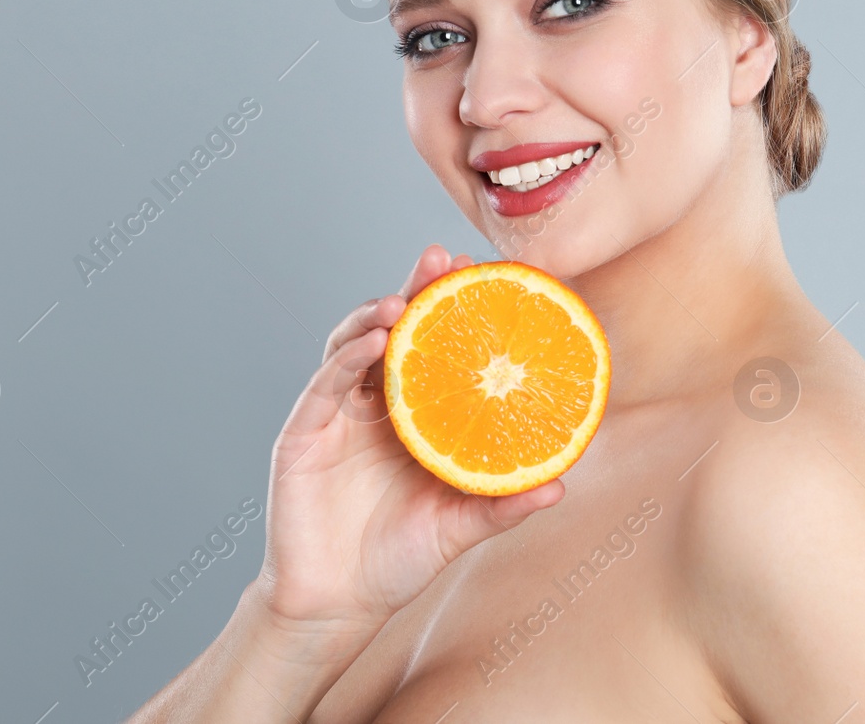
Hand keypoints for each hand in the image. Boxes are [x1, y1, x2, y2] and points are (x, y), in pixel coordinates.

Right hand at [252, 244, 564, 632]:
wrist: (336, 605)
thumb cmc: (397, 561)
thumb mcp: (459, 527)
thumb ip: (503, 504)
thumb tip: (561, 485)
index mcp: (413, 416)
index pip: (433, 348)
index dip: (453, 311)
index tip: (486, 275)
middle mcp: (373, 405)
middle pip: (393, 331)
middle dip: (415, 290)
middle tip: (443, 258)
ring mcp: (335, 415)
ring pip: (352, 345)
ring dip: (376, 315)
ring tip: (405, 299)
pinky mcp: (302, 434)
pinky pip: (324, 384)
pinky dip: (347, 357)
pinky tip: (374, 342)